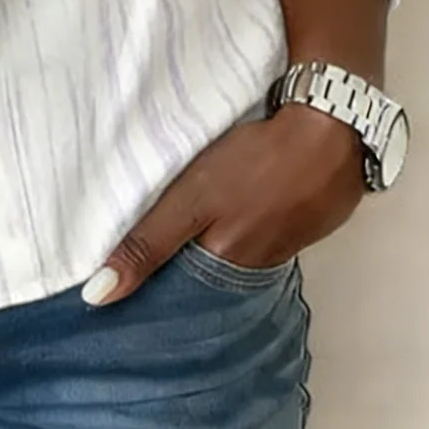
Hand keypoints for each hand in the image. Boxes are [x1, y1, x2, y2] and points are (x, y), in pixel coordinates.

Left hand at [81, 104, 366, 306]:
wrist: (330, 132)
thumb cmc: (255, 165)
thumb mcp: (192, 200)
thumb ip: (148, 243)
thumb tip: (98, 296)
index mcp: (224, 269)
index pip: (174, 293)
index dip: (143, 286)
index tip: (105, 285)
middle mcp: (250, 268)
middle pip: (198, 276)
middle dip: (167, 268)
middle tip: (124, 254)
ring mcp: (274, 244)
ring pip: (223, 253)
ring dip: (198, 244)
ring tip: (160, 233)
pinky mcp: (289, 221)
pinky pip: (248, 232)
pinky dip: (228, 224)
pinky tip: (215, 210)